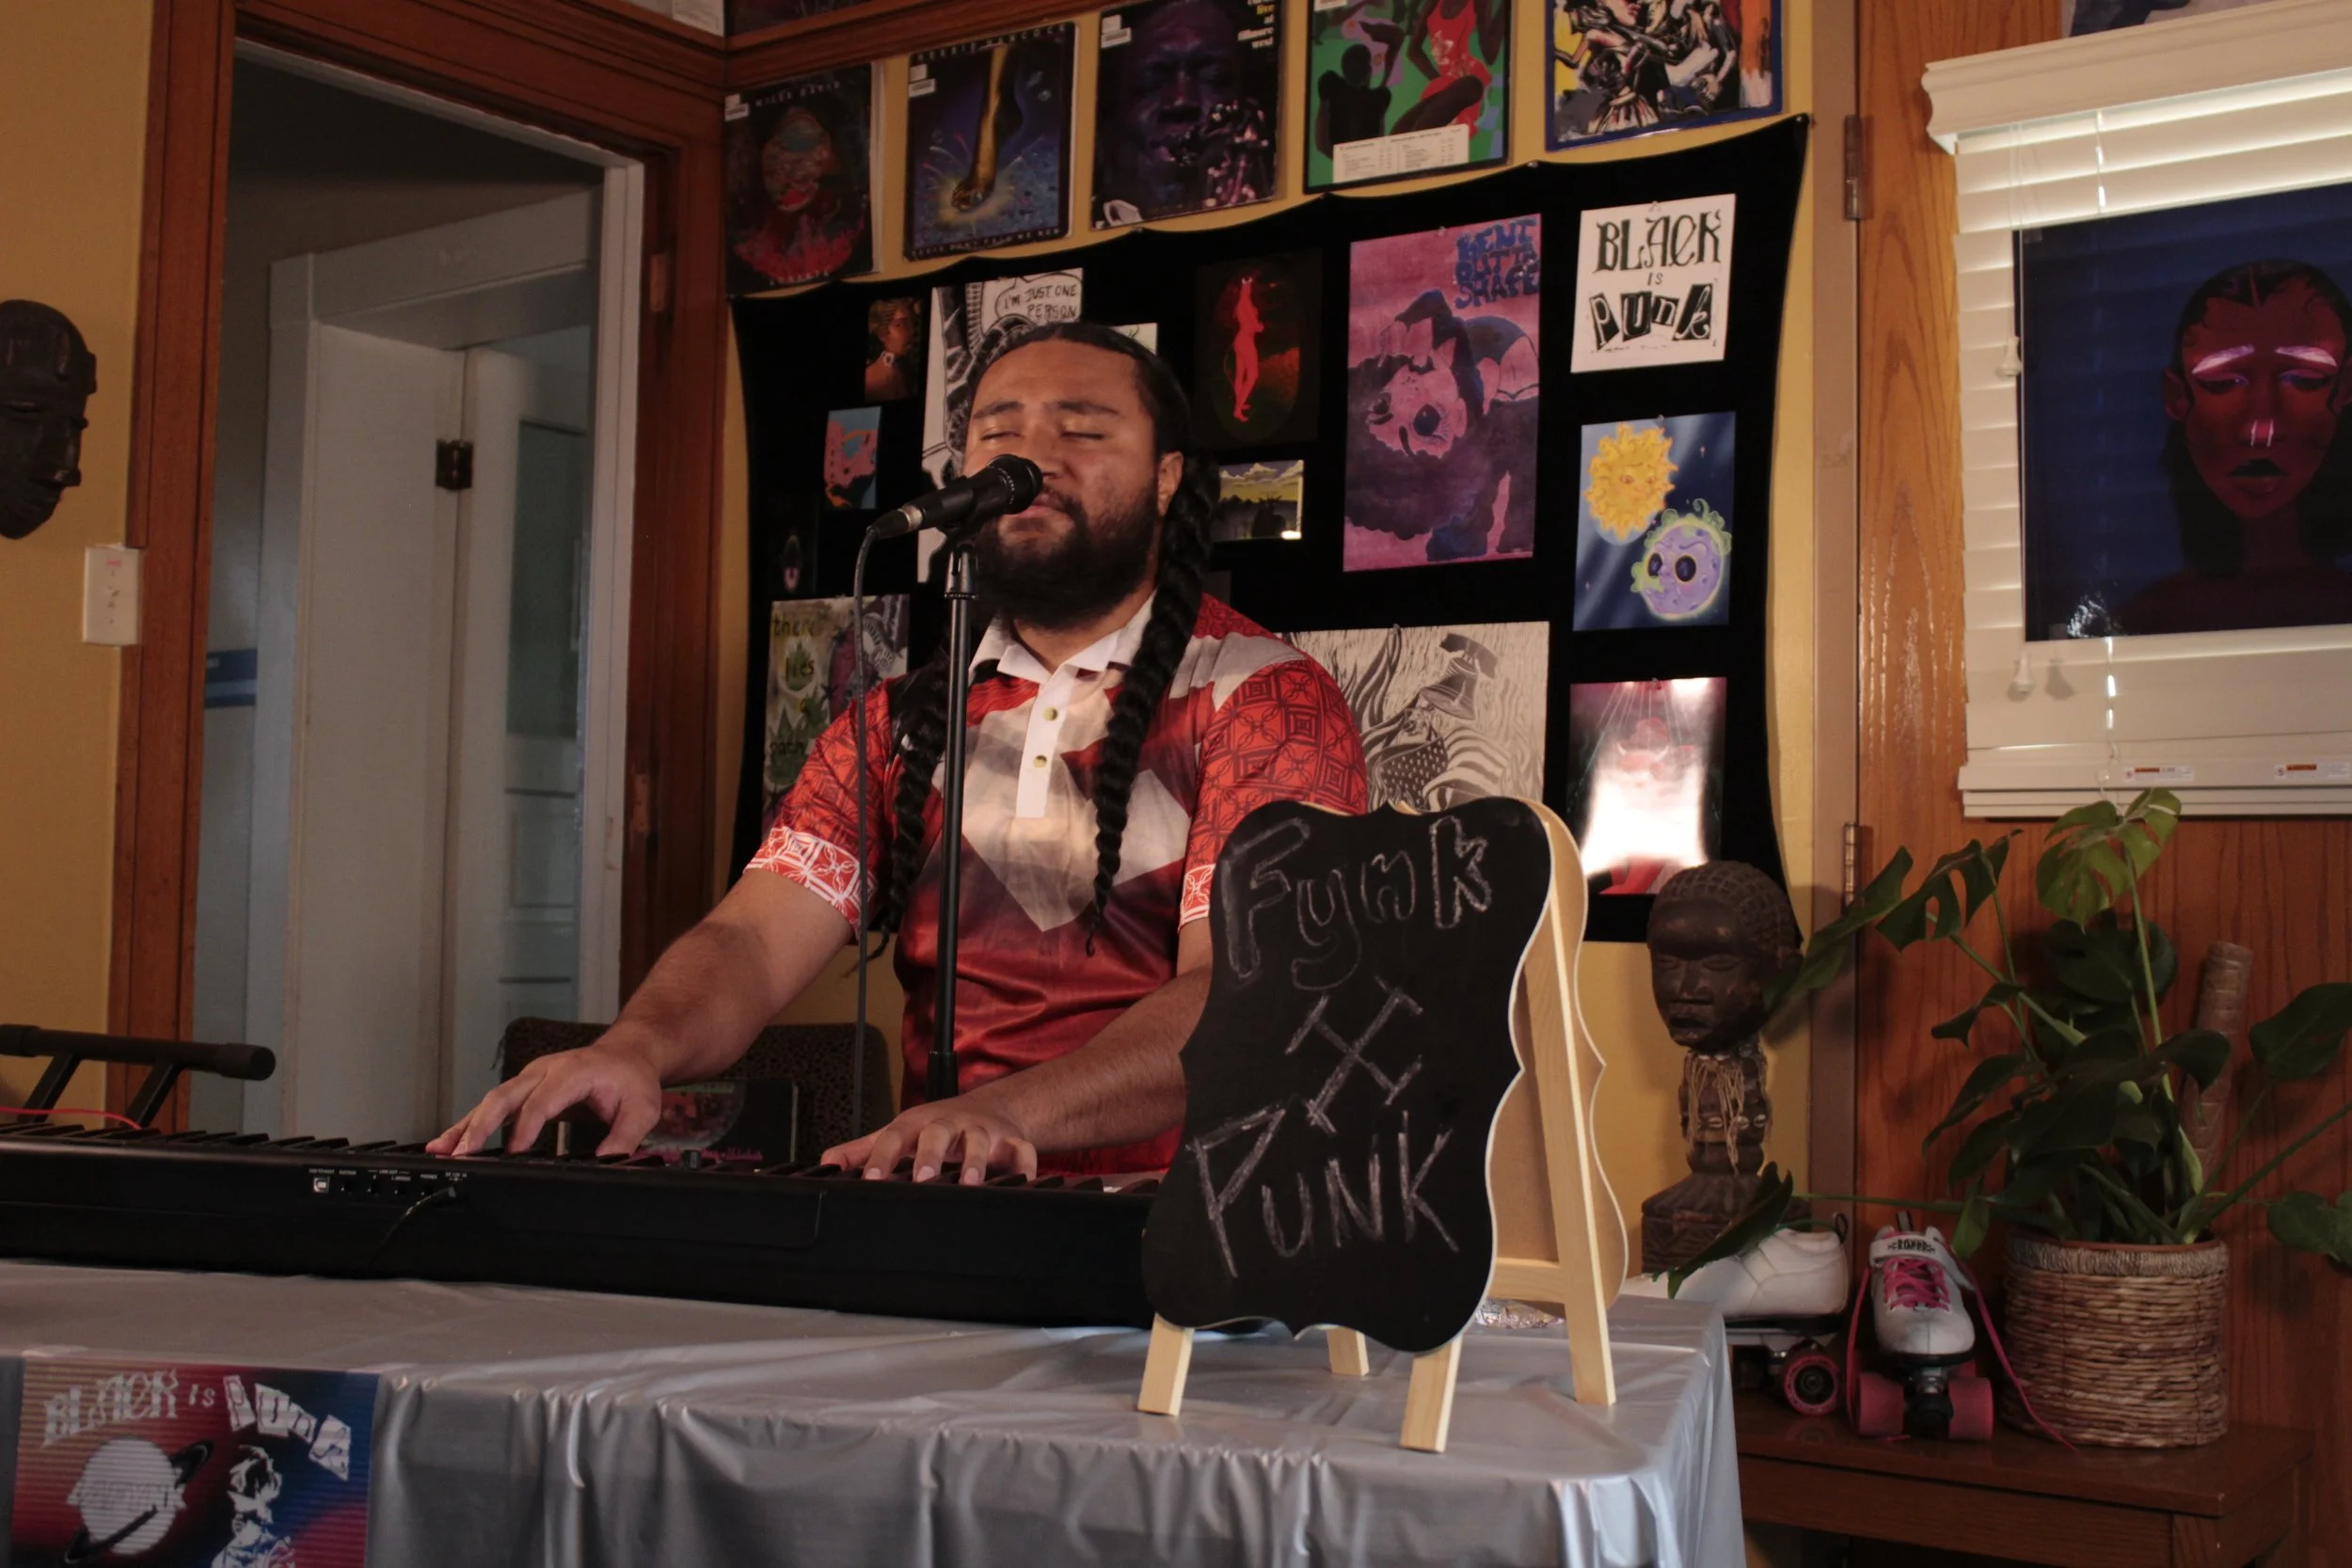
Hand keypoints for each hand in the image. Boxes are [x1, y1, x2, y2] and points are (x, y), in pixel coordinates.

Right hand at [426, 1035, 663, 1157]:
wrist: (626, 1053)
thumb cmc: (631, 1079)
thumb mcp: (642, 1109)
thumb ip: (625, 1137)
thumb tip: (606, 1163)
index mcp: (572, 1072)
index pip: (543, 1101)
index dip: (526, 1127)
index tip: (514, 1151)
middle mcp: (545, 1071)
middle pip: (505, 1096)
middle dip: (481, 1125)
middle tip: (464, 1153)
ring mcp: (531, 1077)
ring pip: (492, 1100)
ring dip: (467, 1125)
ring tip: (442, 1150)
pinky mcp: (524, 1088)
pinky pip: (494, 1105)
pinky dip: (471, 1123)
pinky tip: (450, 1142)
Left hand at [821, 1097, 1038, 1185]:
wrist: (990, 1108)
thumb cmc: (936, 1127)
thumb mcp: (899, 1133)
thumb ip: (863, 1151)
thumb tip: (824, 1164)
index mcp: (917, 1124)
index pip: (894, 1137)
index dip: (882, 1159)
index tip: (872, 1181)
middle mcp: (950, 1124)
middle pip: (938, 1133)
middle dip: (931, 1154)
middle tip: (923, 1178)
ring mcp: (982, 1131)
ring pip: (980, 1141)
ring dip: (976, 1161)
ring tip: (970, 1184)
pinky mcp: (1012, 1142)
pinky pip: (1023, 1152)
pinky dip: (1025, 1167)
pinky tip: (1022, 1184)